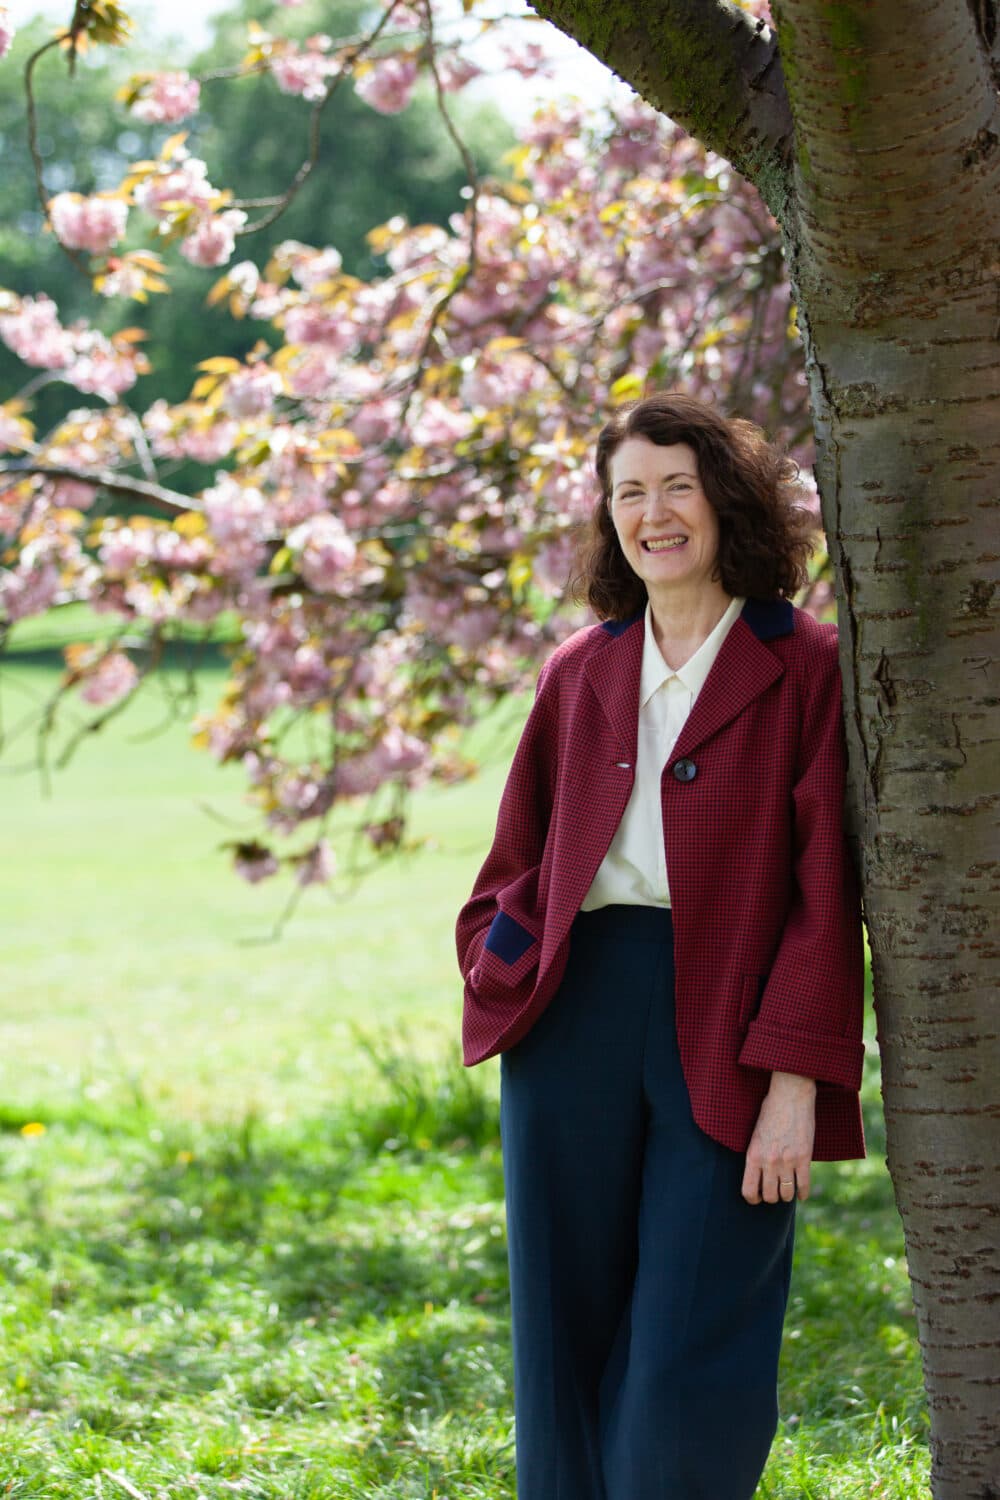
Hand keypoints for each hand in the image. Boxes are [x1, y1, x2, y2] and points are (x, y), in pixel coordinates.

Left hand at [742, 1071, 816, 1204]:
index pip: (748, 1190)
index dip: (753, 1199)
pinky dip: (803, 1193)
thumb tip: (759, 1175)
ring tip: (787, 1190)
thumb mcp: (755, 1134)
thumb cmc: (770, 1111)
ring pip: (787, 1194)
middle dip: (772, 1197)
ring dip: (787, 1195)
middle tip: (775, 1192)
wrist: (790, 1096)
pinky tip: (802, 1193)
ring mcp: (787, 1161)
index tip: (757, 1197)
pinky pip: (803, 1185)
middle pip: (770, 1196)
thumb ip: (757, 1155)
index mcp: (753, 1155)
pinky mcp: (804, 1158)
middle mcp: (769, 1161)